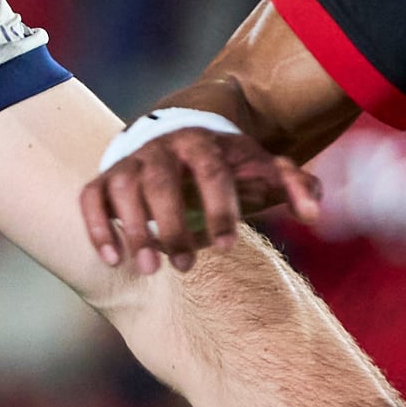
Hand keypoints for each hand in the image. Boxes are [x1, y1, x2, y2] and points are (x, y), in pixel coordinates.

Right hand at [78, 124, 320, 275]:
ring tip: (148, 268)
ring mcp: (131, 162)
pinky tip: (111, 259)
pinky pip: (91, 197)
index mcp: (204, 142)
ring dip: (131, 229)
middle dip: (171, 224)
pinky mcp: (107, 178)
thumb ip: (294, 186)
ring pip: (122, 187)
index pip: (211, 171)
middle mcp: (162, 147)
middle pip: (161, 180)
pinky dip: (97, 226)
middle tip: (185, 266)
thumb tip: (314, 215)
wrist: (184, 138)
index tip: (227, 246)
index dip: (219, 207)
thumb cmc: (231, 167)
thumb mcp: (264, 171)